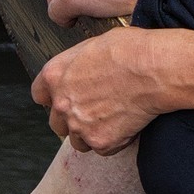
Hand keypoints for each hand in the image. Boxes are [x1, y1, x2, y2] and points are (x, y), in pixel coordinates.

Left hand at [31, 27, 168, 154]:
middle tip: (95, 109)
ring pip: (77, 141)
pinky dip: (114, 140)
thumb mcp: (93, 45)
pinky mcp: (101, 142)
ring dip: (91, 133)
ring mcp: (80, 126)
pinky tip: (127, 123)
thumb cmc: (130, 50)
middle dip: (72, 118)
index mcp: (55, 75)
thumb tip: (80, 70)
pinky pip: (102, 148)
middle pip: (56, 122)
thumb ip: (76, 64)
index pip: (39, 94)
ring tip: (113, 118)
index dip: (54, 96)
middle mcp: (62, 103)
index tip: (66, 97)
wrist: (154, 69)